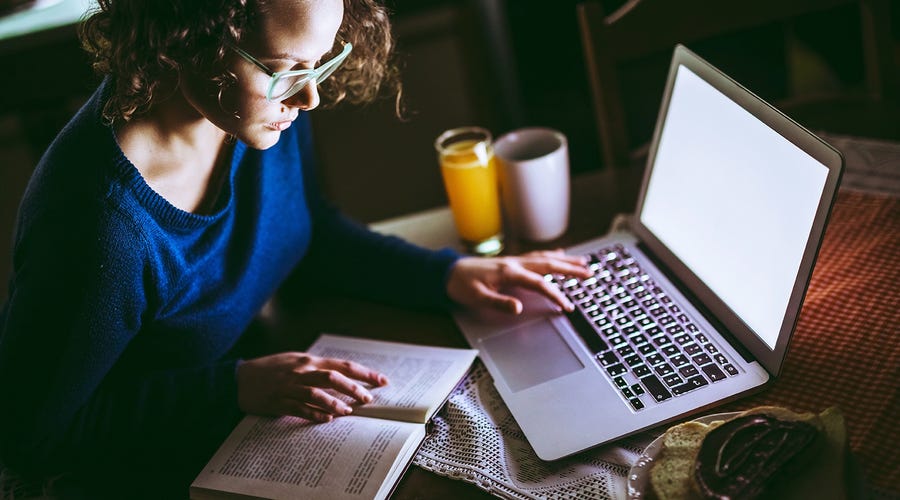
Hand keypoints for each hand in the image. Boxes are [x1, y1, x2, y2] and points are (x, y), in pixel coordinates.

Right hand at [236, 352, 387, 421]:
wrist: (240, 378)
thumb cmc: (272, 369)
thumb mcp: (296, 361)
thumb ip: (318, 368)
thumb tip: (344, 376)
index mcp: (309, 361)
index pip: (342, 365)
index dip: (364, 373)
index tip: (382, 381)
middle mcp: (301, 372)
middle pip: (332, 378)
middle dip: (353, 388)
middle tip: (368, 399)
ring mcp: (289, 387)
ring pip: (316, 394)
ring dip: (334, 403)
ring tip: (348, 412)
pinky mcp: (278, 402)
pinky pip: (299, 409)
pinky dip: (314, 414)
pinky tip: (327, 420)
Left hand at [446, 249, 591, 313]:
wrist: (447, 271)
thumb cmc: (461, 285)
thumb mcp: (476, 297)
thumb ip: (498, 302)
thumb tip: (518, 307)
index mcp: (508, 272)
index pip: (539, 283)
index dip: (555, 295)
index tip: (567, 306)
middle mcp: (514, 263)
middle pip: (548, 264)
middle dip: (570, 270)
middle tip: (590, 274)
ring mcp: (513, 260)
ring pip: (545, 258)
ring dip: (565, 261)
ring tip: (583, 263)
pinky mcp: (511, 261)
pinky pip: (536, 256)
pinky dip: (551, 255)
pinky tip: (560, 255)